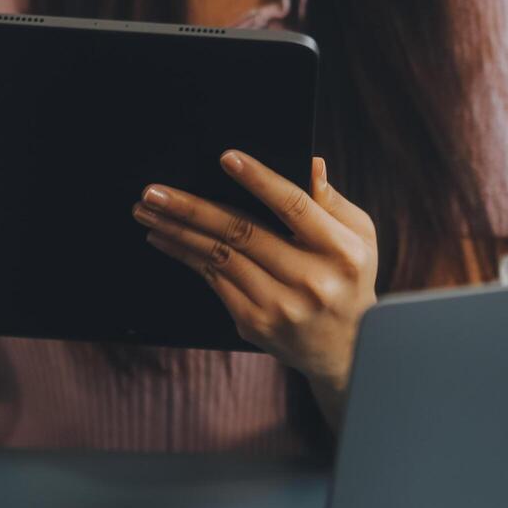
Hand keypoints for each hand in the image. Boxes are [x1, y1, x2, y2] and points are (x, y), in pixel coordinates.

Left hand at [134, 150, 378, 422]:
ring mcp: (279, 305)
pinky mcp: (254, 323)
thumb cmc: (349, 280)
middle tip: (153, 191)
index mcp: (339, 250)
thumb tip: (310, 164)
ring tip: (146, 211)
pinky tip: (164, 239)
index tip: (227, 158)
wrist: (344, 350)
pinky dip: (185, 256)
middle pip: (242, 232)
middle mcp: (309, 279)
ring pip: (219, 256)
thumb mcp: (360, 237)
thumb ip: (332, 202)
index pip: (294, 207)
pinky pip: (213, 280)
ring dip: (176, 231)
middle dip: (191, 208)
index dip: (259, 180)